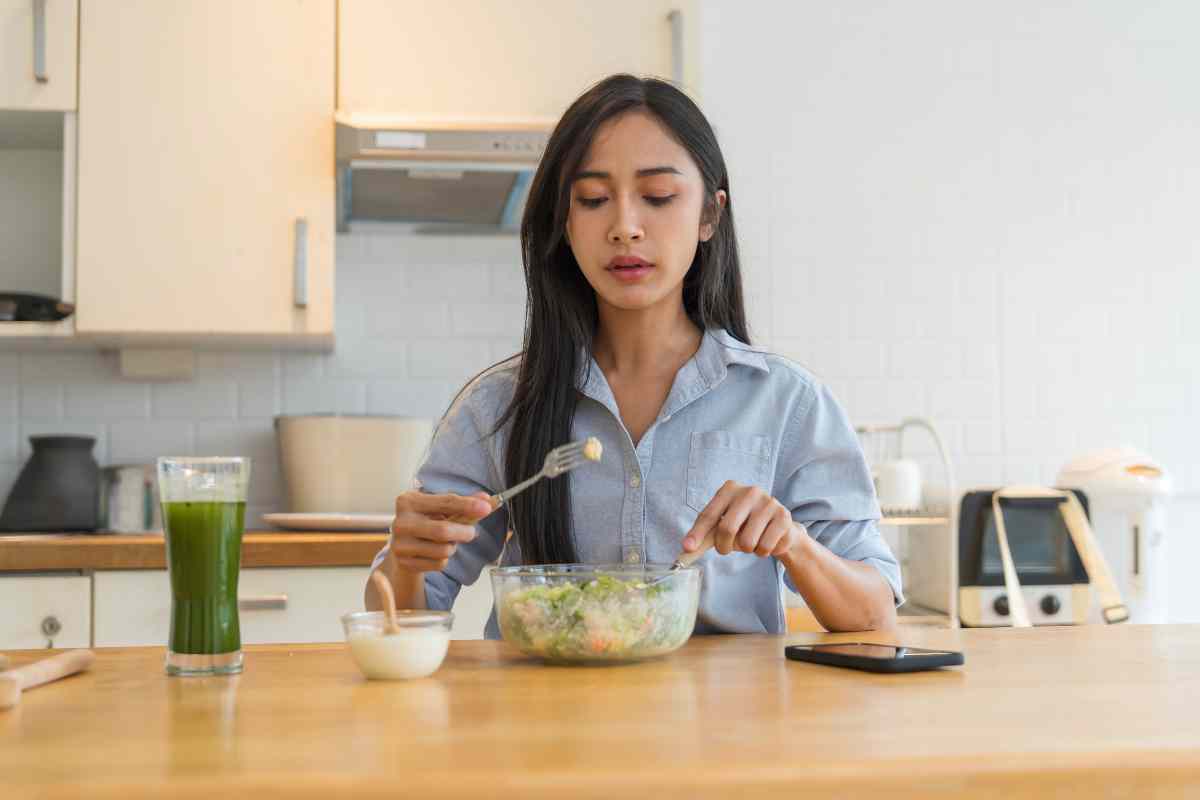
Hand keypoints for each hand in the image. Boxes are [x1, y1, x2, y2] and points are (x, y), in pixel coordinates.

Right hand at [388, 490, 494, 573]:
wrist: (404, 545)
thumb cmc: (426, 522)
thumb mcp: (440, 508)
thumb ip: (463, 503)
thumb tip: (487, 500)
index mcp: (408, 501)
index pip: (445, 502)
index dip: (468, 505)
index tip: (486, 508)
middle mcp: (400, 522)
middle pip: (443, 530)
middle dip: (464, 532)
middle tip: (472, 532)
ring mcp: (400, 544)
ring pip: (443, 550)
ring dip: (453, 547)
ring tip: (447, 542)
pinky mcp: (404, 563)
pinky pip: (438, 563)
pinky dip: (444, 559)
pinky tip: (436, 553)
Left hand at [681, 481, 806, 558]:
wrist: (779, 527)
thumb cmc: (745, 525)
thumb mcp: (722, 526)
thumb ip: (704, 537)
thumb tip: (685, 551)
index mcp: (730, 489)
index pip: (709, 515)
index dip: (697, 534)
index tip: (687, 549)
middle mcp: (750, 491)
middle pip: (727, 529)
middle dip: (723, 547)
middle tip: (725, 550)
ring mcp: (769, 502)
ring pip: (748, 542)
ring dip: (747, 551)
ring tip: (752, 542)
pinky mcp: (784, 517)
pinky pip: (766, 547)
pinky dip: (763, 552)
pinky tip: (767, 541)